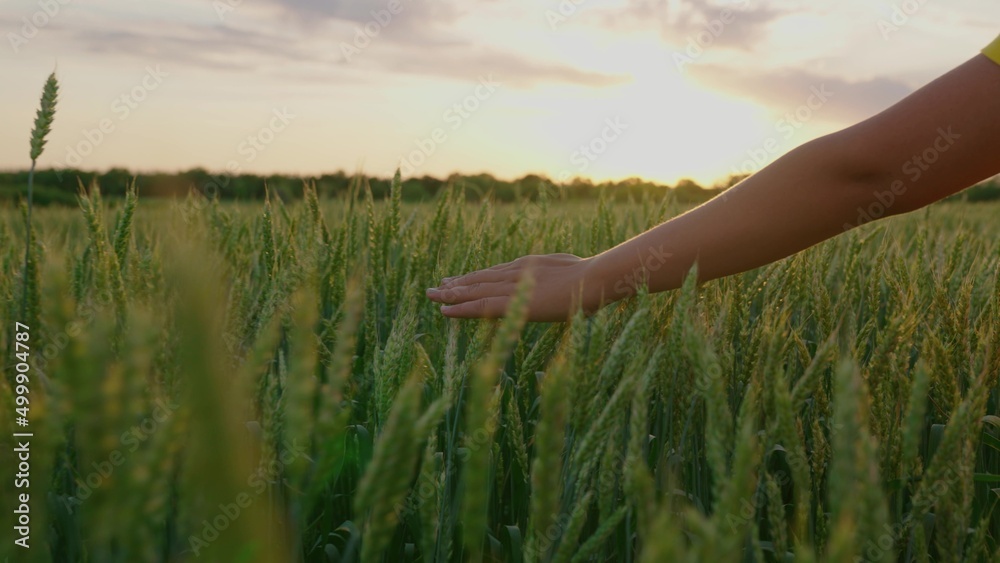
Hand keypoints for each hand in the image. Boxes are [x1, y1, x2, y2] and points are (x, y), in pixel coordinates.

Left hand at [425, 253, 603, 320]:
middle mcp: (515, 272)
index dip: (475, 277)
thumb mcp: (570, 272)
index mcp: (528, 265)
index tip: (460, 279)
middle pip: (479, 278)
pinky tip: (444, 311)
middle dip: (457, 283)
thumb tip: (563, 285)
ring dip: (450, 294)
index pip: (495, 272)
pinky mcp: (512, 304)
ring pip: (474, 290)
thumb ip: (558, 278)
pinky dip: (460, 308)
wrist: (594, 279)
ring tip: (432, 295)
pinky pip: (479, 305)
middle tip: (436, 286)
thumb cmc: (592, 279)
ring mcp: (512, 287)